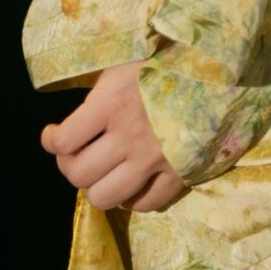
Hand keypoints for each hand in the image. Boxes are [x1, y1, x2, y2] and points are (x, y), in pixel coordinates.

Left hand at [41, 60, 186, 211]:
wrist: (219, 69)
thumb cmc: (164, 65)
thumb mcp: (121, 71)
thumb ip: (95, 101)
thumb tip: (70, 133)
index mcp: (111, 103)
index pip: (62, 142)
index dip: (51, 141)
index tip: (53, 136)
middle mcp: (130, 135)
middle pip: (78, 175)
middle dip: (72, 167)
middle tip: (80, 155)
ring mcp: (156, 158)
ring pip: (104, 197)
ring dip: (99, 187)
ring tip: (105, 172)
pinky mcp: (180, 172)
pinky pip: (144, 204)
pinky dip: (133, 198)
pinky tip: (133, 181)